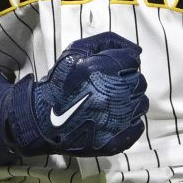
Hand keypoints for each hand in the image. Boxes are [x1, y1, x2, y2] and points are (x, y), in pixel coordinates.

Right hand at [3, 32, 147, 156]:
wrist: (41, 120)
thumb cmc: (59, 83)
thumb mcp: (76, 50)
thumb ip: (109, 41)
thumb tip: (138, 51)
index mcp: (100, 70)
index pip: (132, 60)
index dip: (121, 62)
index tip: (108, 70)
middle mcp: (111, 95)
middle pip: (139, 81)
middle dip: (125, 81)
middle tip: (106, 87)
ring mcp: (116, 120)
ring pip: (141, 103)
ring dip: (129, 101)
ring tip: (108, 103)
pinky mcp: (116, 141)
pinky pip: (137, 125)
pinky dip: (128, 121)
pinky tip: (111, 118)